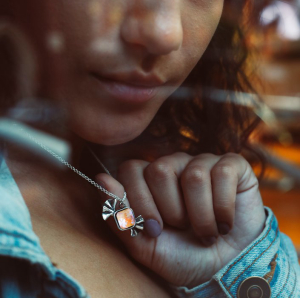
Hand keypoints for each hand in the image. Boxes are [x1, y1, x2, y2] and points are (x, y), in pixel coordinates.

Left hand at [96, 153, 265, 287]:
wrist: (225, 268)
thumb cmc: (183, 256)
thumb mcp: (145, 246)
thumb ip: (121, 216)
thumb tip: (100, 179)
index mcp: (149, 180)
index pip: (130, 170)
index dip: (140, 201)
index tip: (154, 230)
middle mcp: (174, 165)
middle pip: (160, 170)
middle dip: (172, 211)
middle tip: (183, 229)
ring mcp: (202, 162)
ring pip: (194, 175)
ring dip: (201, 217)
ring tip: (207, 232)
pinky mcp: (231, 166)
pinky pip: (222, 175)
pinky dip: (224, 208)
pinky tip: (225, 223)